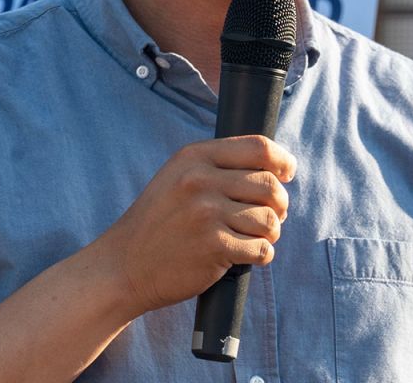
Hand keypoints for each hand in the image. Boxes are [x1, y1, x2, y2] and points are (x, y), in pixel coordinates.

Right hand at [92, 135, 295, 317]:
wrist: (125, 265)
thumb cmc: (159, 222)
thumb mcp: (178, 178)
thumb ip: (218, 166)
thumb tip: (276, 166)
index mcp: (194, 157)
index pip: (259, 147)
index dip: (283, 161)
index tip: (287, 173)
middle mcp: (200, 180)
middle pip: (270, 185)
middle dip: (279, 204)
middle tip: (268, 217)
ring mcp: (207, 214)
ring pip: (270, 220)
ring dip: (269, 233)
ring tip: (252, 238)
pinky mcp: (214, 247)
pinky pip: (262, 249)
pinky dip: (260, 255)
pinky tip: (244, 256)